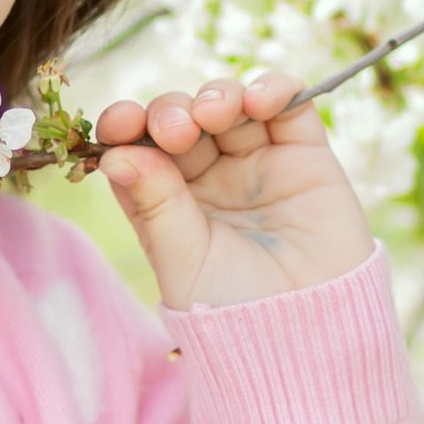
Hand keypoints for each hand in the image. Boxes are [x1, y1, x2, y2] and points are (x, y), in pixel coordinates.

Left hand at [94, 70, 373, 311]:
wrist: (310, 334)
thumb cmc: (236, 310)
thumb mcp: (183, 260)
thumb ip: (154, 203)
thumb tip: (114, 153)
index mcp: (167, 204)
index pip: (138, 149)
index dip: (126, 126)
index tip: (120, 124)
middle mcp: (209, 179)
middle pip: (180, 120)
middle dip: (171, 112)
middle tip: (177, 128)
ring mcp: (257, 164)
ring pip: (230, 104)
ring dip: (217, 95)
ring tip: (216, 112)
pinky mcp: (306, 158)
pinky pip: (290, 107)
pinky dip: (273, 88)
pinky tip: (259, 99)